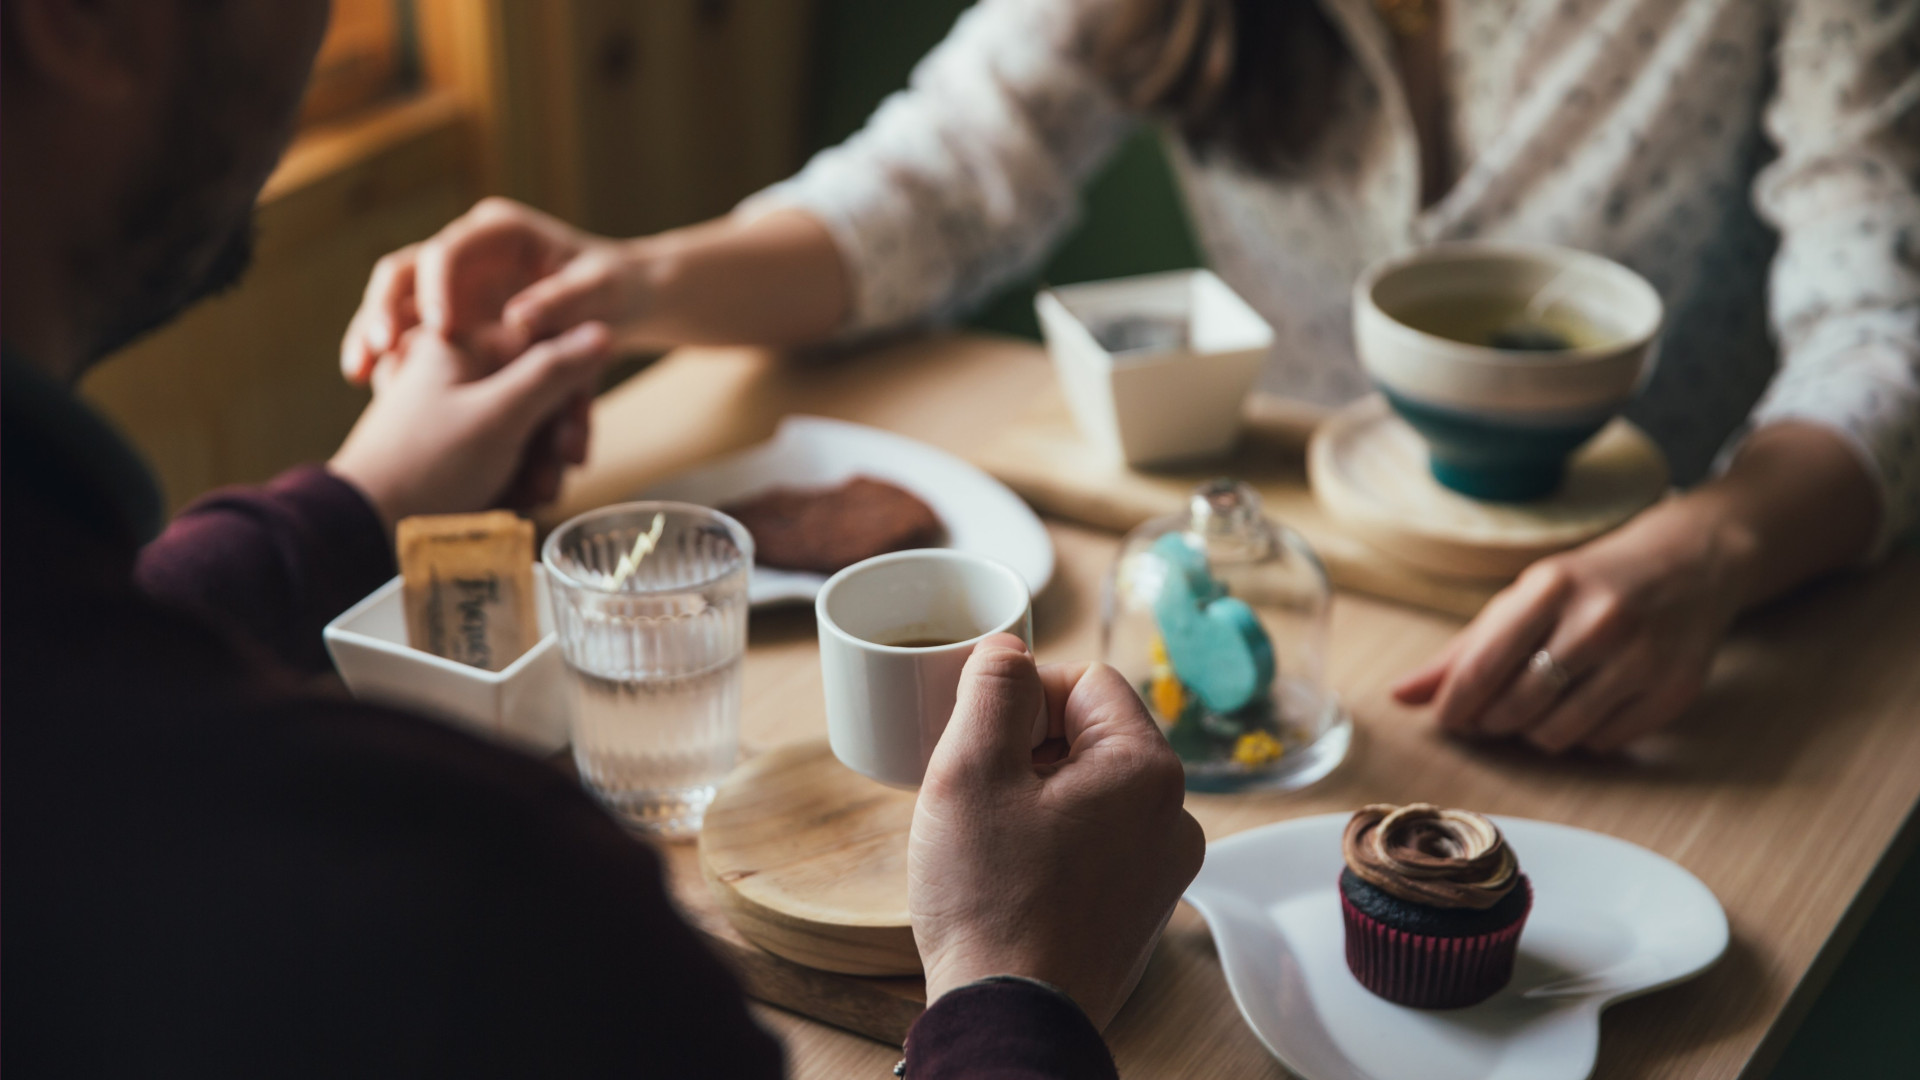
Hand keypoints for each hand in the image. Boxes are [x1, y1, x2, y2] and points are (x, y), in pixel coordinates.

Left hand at [329, 322, 610, 528]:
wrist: (365, 526)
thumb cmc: (427, 465)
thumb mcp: (500, 414)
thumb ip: (553, 372)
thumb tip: (600, 330)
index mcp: (460, 344)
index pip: (543, 349)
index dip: (567, 395)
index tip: (571, 439)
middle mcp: (457, 371)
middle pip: (537, 393)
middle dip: (552, 442)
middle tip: (555, 476)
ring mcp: (453, 411)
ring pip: (524, 429)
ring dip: (537, 466)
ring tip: (529, 497)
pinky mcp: (452, 447)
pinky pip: (502, 453)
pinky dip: (514, 478)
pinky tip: (512, 502)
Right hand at [340, 198, 650, 385]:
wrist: (623, 302)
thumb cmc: (617, 289)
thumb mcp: (602, 292)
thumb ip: (564, 301)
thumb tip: (519, 319)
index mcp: (499, 232)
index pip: (449, 249)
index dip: (437, 287)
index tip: (439, 328)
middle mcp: (467, 250)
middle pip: (404, 270)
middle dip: (384, 307)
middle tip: (378, 349)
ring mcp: (453, 283)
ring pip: (394, 301)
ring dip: (372, 333)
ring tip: (360, 373)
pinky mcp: (449, 315)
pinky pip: (406, 332)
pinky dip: (389, 356)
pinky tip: (374, 386)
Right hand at [909, 635, 1204, 1029]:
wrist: (1010, 1018)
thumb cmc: (991, 900)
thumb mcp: (970, 770)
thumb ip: (992, 688)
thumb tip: (1007, 649)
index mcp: (1147, 769)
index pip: (1086, 681)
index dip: (1023, 696)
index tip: (979, 737)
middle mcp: (1174, 816)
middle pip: (1092, 736)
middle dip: (1028, 748)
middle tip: (975, 790)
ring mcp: (1163, 869)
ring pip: (1092, 792)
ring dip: (1037, 797)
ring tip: (989, 838)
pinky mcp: (1141, 910)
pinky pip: (1098, 844)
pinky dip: (1053, 844)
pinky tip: (1010, 876)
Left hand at [1391, 497, 1758, 753]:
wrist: (1692, 563)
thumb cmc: (1590, 583)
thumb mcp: (1526, 597)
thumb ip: (1463, 650)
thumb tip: (1400, 696)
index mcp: (1552, 588)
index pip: (1483, 665)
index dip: (1454, 704)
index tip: (1446, 719)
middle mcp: (1601, 621)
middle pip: (1517, 707)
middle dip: (1493, 720)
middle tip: (1493, 711)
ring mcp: (1644, 658)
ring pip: (1558, 734)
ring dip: (1535, 733)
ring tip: (1539, 706)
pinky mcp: (1675, 692)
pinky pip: (1603, 743)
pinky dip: (1582, 736)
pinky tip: (1586, 705)